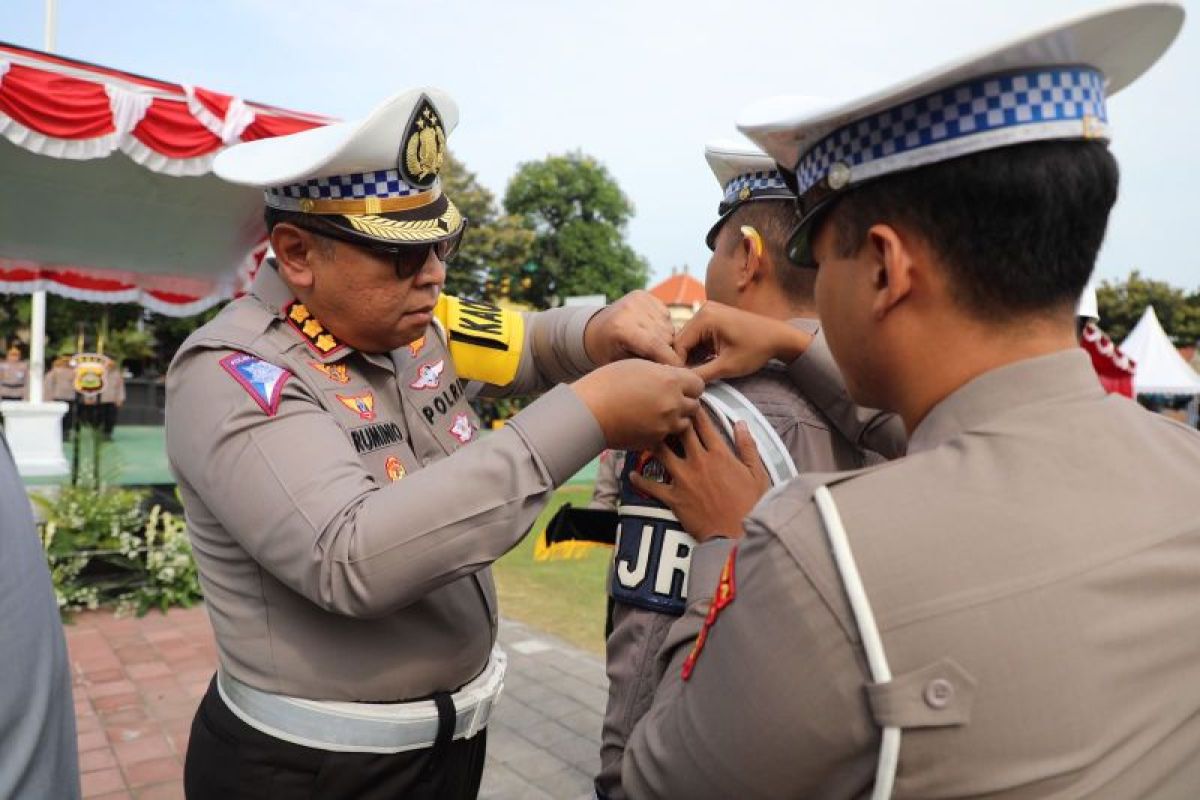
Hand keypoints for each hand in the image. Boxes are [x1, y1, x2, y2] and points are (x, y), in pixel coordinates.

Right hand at [572, 360, 702, 448]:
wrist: (588, 411)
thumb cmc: (608, 382)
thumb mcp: (639, 366)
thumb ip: (663, 372)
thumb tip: (675, 377)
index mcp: (671, 381)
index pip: (699, 384)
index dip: (689, 384)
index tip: (680, 385)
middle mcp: (673, 404)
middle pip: (695, 405)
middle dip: (685, 402)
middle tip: (668, 398)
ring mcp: (665, 425)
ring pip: (685, 424)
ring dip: (676, 418)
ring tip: (658, 413)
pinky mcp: (655, 441)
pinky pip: (668, 436)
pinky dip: (662, 431)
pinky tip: (647, 424)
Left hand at [584, 290, 681, 366]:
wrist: (595, 328)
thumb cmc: (608, 353)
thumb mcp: (621, 366)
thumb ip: (644, 366)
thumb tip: (671, 370)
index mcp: (621, 328)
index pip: (655, 345)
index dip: (670, 360)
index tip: (679, 371)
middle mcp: (630, 309)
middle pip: (665, 336)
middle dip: (668, 351)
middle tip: (660, 361)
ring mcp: (637, 299)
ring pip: (668, 326)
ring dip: (666, 339)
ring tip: (652, 347)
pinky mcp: (644, 294)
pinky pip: (666, 315)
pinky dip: (663, 326)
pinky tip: (651, 332)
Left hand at [629, 411, 769, 541]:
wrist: (738, 535)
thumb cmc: (752, 505)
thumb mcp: (757, 473)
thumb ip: (748, 446)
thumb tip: (741, 423)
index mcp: (720, 454)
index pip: (704, 425)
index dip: (695, 410)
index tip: (688, 401)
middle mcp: (699, 462)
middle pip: (680, 432)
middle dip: (672, 418)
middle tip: (663, 410)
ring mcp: (684, 479)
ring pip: (662, 453)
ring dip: (653, 442)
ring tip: (644, 434)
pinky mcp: (674, 497)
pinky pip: (652, 486)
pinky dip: (641, 480)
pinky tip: (632, 473)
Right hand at [674, 302, 813, 381]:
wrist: (779, 337)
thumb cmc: (757, 350)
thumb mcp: (727, 366)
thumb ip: (701, 375)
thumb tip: (682, 383)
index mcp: (705, 317)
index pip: (678, 345)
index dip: (678, 366)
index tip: (682, 383)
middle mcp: (703, 310)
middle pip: (681, 341)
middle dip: (684, 361)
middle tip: (688, 381)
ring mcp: (708, 312)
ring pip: (689, 340)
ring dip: (691, 357)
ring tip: (697, 375)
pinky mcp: (713, 318)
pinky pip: (698, 337)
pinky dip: (699, 351)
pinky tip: (704, 365)